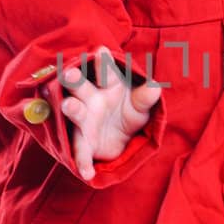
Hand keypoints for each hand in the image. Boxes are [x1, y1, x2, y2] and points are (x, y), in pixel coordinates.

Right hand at [59, 47, 163, 181]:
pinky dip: (82, 162)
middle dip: (75, 80)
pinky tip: (87, 173)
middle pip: (81, 87)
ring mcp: (85, 120)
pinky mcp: (83, 142)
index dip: (103, 62)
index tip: (101, 51)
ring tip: (69, 106)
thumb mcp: (141, 107)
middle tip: (69, 72)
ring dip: (71, 108)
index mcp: (108, 84)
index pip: (105, 72)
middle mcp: (91, 98)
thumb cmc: (130, 112)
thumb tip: (155, 88)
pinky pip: (81, 151)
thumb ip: (146, 98)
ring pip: (75, 112)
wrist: (123, 139)